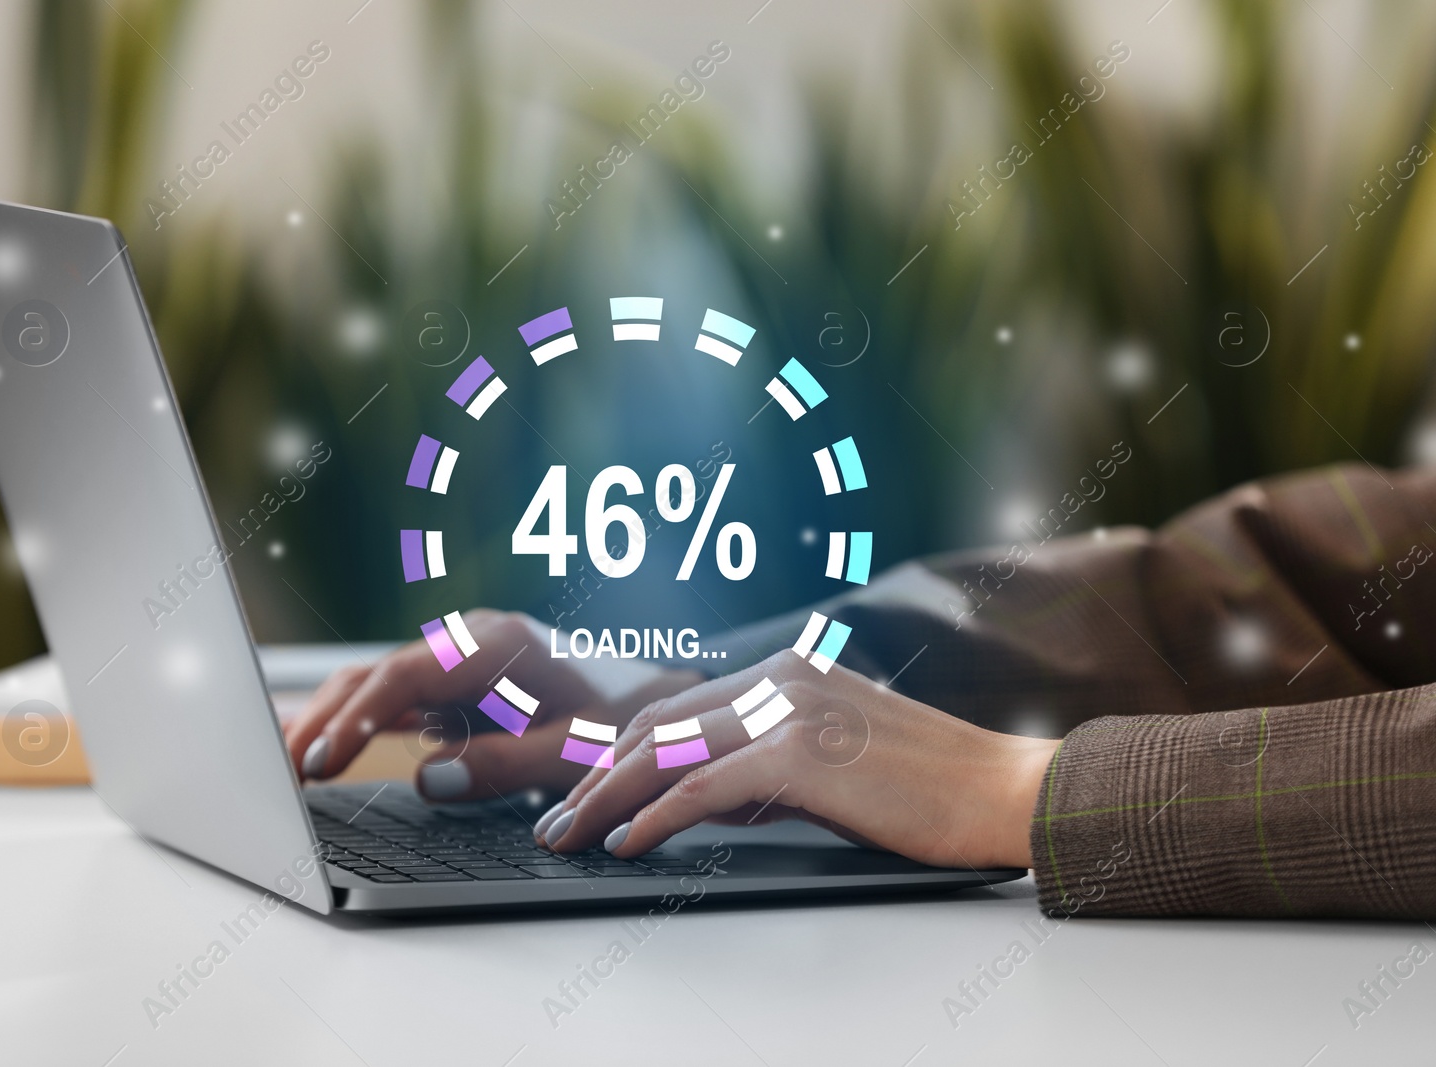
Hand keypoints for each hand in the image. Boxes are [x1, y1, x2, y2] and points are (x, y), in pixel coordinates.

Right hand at [282, 610, 703, 797]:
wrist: (652, 692)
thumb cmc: (621, 717)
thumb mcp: (575, 749)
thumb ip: (506, 765)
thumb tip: (427, 780)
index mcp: (498, 646)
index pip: (407, 674)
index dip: (359, 717)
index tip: (322, 759)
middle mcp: (469, 639)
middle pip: (377, 673)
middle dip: (323, 718)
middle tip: (278, 773)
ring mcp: (457, 655)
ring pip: (376, 682)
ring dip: (331, 720)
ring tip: (284, 768)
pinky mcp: (453, 679)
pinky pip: (393, 695)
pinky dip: (355, 720)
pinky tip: (317, 749)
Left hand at [532, 649, 1058, 870]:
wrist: (998, 788)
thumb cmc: (924, 784)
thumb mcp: (829, 761)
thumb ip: (762, 766)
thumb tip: (695, 797)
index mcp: (786, 669)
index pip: (679, 707)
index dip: (621, 751)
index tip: (586, 789)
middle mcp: (780, 676)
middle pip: (657, 723)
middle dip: (596, 773)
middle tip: (558, 818)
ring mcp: (788, 708)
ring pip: (666, 750)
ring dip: (606, 796)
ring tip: (569, 834)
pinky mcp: (799, 752)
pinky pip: (702, 787)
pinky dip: (654, 816)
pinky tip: (626, 843)